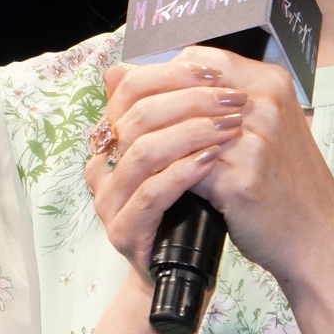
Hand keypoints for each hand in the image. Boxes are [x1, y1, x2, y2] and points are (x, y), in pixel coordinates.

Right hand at [85, 57, 247, 284]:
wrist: (187, 274)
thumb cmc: (192, 210)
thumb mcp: (190, 156)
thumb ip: (186, 116)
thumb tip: (191, 58)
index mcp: (112, 143)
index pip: (130, 91)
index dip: (173, 77)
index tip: (217, 75)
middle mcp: (102, 169)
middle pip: (137, 117)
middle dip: (189, 102)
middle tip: (232, 100)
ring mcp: (108, 203)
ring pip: (143, 154)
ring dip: (190, 135)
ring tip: (229, 127)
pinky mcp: (122, 232)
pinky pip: (150, 195)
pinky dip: (182, 174)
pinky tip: (211, 163)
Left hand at [102, 46, 333, 333]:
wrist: (319, 236)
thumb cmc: (285, 184)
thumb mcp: (260, 129)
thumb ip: (208, 101)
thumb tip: (120, 73)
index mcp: (270, 82)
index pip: (198, 60)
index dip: (161, 78)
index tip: (142, 102)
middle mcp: (266, 102)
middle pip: (180, 89)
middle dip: (144, 111)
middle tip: (122, 131)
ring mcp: (256, 139)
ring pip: (176, 128)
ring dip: (146, 144)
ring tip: (130, 159)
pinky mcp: (243, 178)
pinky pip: (185, 168)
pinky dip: (164, 175)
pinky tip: (151, 183)